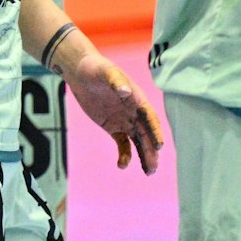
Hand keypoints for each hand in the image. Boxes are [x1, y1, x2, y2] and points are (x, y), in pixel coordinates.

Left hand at [59, 47, 163, 174]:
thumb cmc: (96, 68)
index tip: (159, 145)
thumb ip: (116, 80)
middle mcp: (135, 112)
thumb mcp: (105, 71)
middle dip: (151, 150)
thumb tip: (125, 91)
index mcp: (138, 99)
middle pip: (147, 133)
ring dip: (144, 156)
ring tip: (148, 172)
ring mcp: (125, 121)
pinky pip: (122, 143)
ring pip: (139, 141)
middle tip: (153, 167)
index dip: (155, 131)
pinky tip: (122, 164)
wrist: (81, 72)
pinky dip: (125, 154)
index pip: (150, 117)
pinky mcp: (113, 127)